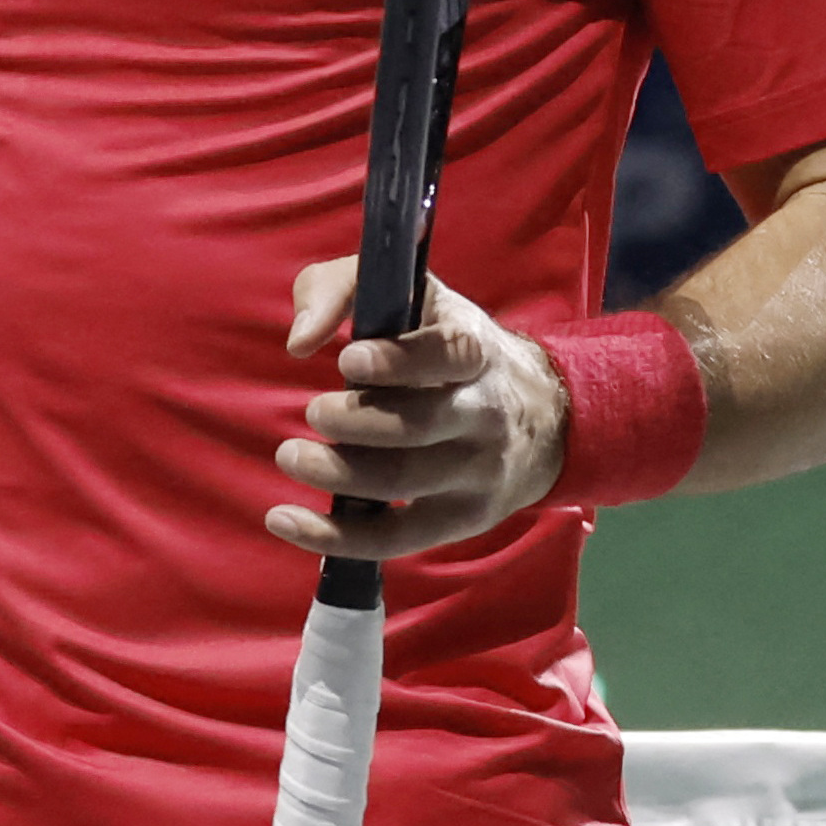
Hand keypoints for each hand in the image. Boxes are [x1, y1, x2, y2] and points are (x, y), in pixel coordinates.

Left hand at [265, 260, 568, 559]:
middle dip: (355, 422)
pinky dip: (337, 536)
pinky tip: (285, 520)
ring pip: (404, 481)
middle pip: (419, 425)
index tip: (347, 359)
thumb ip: (342, 288)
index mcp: (475, 349)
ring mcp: (477, 471)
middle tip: (314, 412)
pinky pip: (398, 537)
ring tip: (291, 455)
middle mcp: (485, 412)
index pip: (447, 354)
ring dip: (338, 474)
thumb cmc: (441, 342)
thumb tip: (300, 340)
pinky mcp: (462, 518)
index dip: (397, 361)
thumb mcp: (410, 293)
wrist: (540, 413)